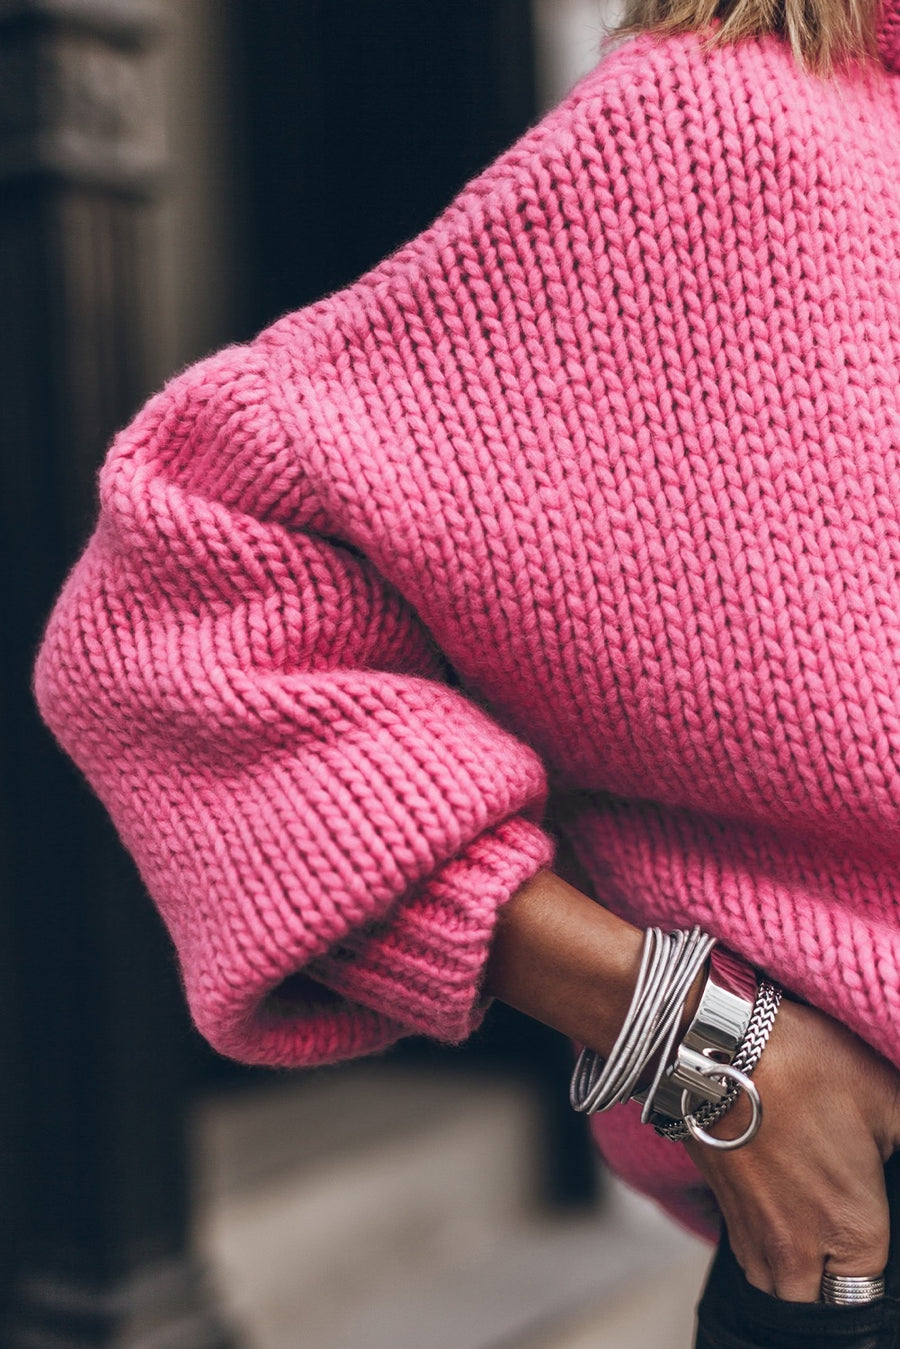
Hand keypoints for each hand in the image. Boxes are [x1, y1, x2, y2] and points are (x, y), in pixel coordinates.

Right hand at [684, 998, 899, 1300]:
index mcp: (852, 1232)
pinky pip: (748, 1257)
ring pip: (777, 1289)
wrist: (716, 1044)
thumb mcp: (888, 1098)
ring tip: (813, 1238)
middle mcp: (797, 1248)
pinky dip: (765, 1250)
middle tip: (843, 1249)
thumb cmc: (804, 1066)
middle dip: (832, 1286)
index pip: (867, 1296)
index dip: (874, 1271)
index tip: (872, 1233)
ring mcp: (752, 1233)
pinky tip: (780, 1214)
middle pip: (817, 1307)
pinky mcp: (722, 1210)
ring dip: (796, 1277)